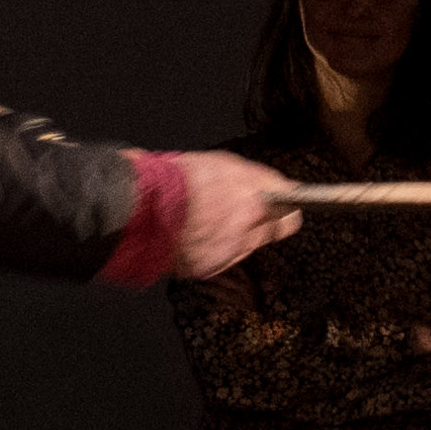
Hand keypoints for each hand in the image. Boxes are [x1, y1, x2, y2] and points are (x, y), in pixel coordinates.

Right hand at [151, 150, 303, 281]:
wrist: (140, 208)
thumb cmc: (174, 180)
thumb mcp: (220, 163)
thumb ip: (252, 177)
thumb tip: (274, 185)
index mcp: (252, 196)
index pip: (289, 199)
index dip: (288, 199)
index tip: (289, 199)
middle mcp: (247, 227)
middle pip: (280, 227)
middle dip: (273, 219)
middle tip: (258, 212)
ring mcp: (229, 249)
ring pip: (252, 244)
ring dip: (243, 235)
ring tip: (218, 220)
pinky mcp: (211, 266)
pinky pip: (225, 257)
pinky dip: (218, 248)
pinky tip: (203, 235)